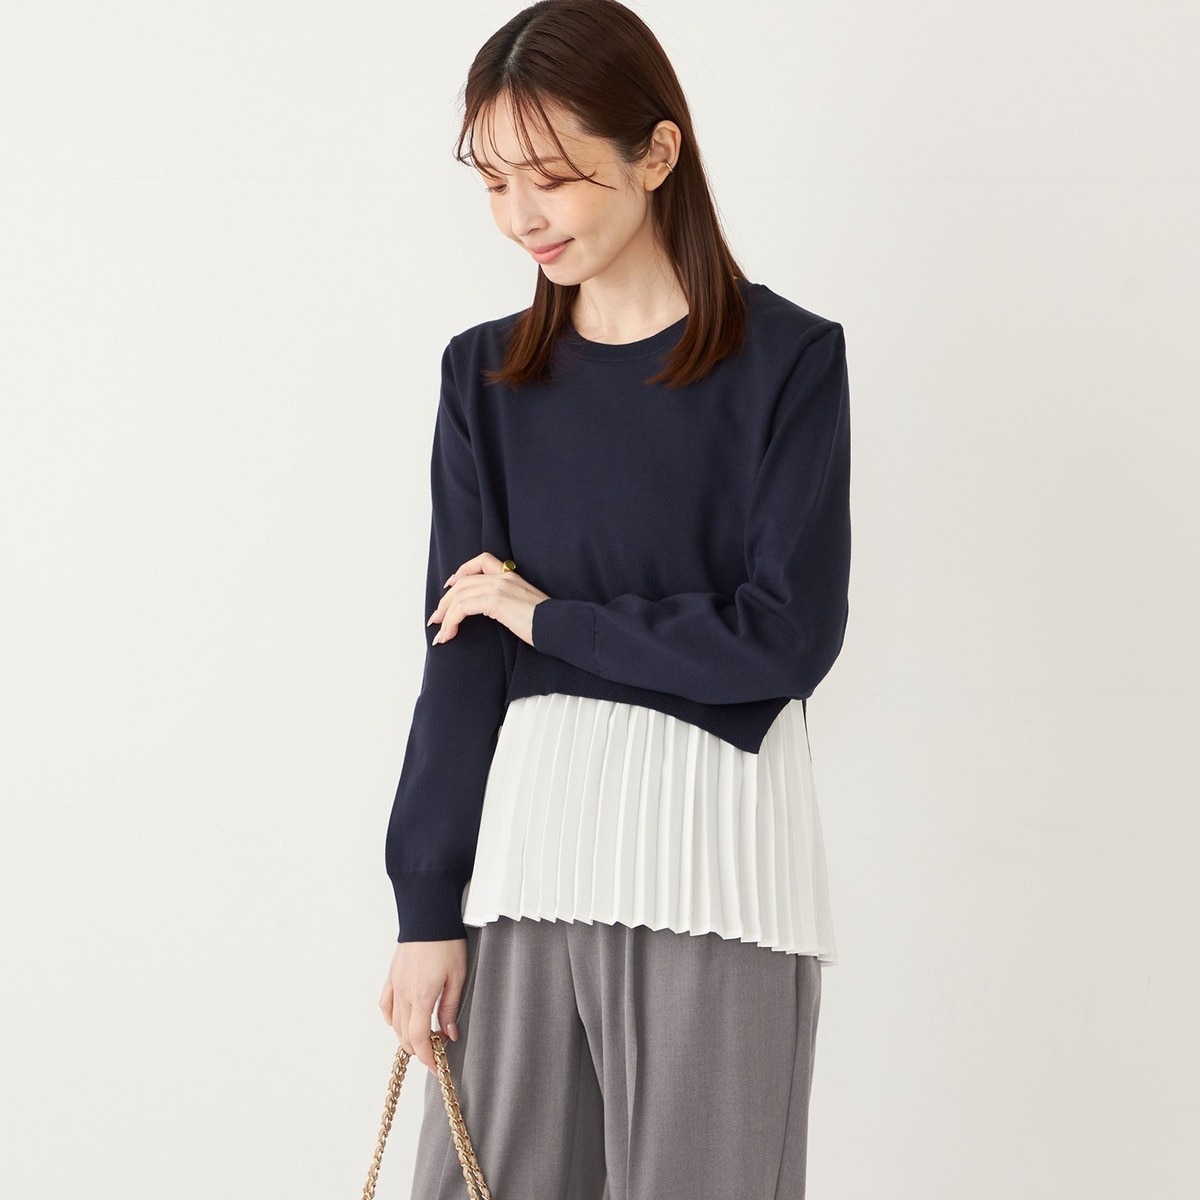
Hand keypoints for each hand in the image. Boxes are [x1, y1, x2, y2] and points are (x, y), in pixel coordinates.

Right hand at [380, 938, 466, 1074]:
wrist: (428, 916)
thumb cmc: (446, 942)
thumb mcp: (457, 976)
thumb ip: (450, 1008)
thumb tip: (450, 1035)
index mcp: (422, 996)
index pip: (418, 1039)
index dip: (427, 1058)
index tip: (437, 1067)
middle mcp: (404, 994)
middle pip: (405, 1036)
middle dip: (420, 1049)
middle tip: (438, 1049)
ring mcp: (395, 986)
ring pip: (395, 1024)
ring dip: (408, 1037)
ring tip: (426, 1036)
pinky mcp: (391, 977)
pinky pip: (386, 1006)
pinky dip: (392, 1020)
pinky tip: (402, 1021)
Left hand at [427, 552, 548, 647]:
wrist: (560, 626)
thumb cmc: (549, 624)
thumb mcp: (527, 607)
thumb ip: (511, 603)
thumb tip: (498, 614)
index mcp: (512, 576)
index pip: (482, 560)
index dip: (462, 571)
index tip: (451, 585)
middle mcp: (504, 577)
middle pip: (463, 582)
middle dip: (445, 601)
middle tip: (437, 619)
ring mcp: (499, 587)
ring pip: (459, 596)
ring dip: (444, 615)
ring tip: (440, 633)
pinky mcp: (494, 600)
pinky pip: (462, 608)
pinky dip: (450, 621)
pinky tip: (448, 635)